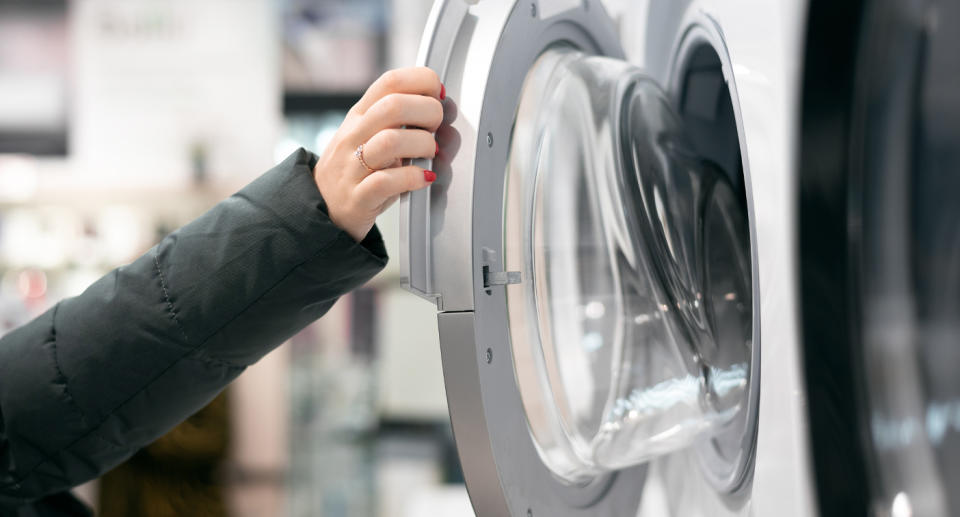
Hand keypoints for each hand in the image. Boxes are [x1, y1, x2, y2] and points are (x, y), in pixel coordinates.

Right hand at [313, 67, 444, 241]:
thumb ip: (398, 118)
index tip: (438, 95)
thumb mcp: (369, 134)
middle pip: (394, 106)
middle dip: (429, 112)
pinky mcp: (358, 197)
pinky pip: (386, 182)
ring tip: (429, 154)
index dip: (423, 81)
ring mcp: (353, 167)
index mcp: (360, 115)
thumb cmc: (356, 169)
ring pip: (390, 142)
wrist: (323, 206)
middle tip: (435, 128)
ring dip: (422, 145)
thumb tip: (441, 105)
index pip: (390, 81)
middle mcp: (354, 136)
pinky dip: (413, 178)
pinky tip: (424, 178)